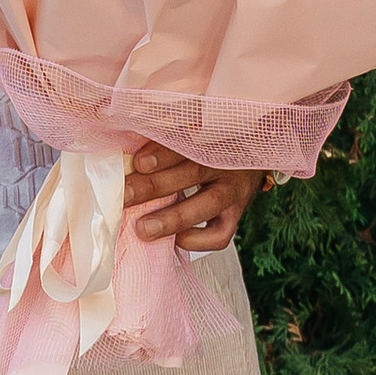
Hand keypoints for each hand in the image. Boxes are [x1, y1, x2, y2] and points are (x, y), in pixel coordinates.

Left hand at [123, 145, 269, 251]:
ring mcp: (234, 191)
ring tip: (144, 229)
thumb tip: (126, 146)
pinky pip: (221, 234)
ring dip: (173, 218)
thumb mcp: (191, 134)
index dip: (163, 154)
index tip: (138, 162)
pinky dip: (196, 240)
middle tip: (126, 196)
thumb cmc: (207, 145)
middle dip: (154, 186)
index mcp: (212, 138)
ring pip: (208, 204)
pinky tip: (175, 239)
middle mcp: (226, 163)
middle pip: (192, 173)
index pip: (188, 143)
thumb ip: (164, 138)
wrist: (249, 156)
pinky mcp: (236, 215)